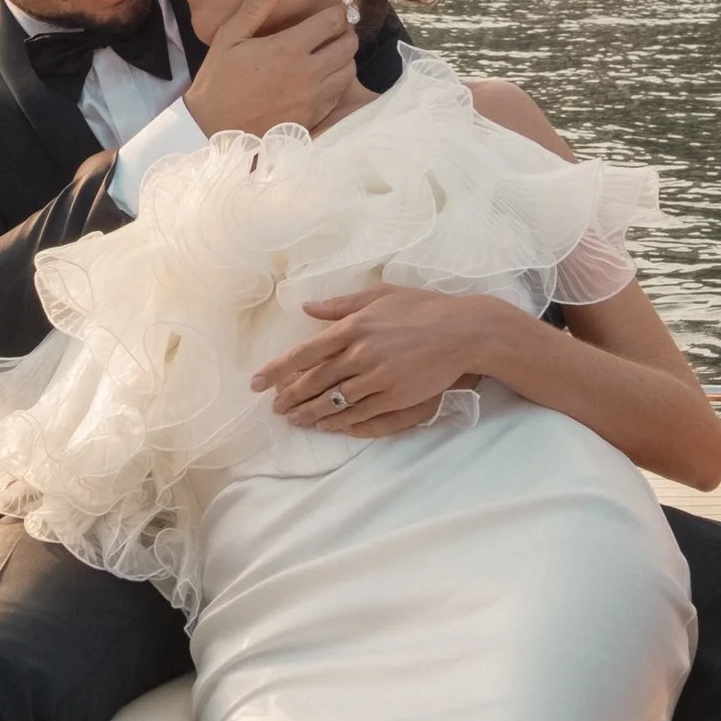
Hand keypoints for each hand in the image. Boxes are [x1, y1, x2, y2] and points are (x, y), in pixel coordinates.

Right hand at [184, 0, 360, 139]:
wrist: (216, 128)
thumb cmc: (219, 80)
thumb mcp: (229, 37)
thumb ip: (254, 8)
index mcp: (289, 47)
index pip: (333, 22)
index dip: (339, 13)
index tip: (336, 11)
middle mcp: (308, 71)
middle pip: (348, 46)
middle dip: (346, 34)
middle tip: (336, 32)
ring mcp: (313, 97)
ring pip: (349, 71)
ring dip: (345, 59)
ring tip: (332, 54)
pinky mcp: (313, 116)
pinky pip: (339, 95)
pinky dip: (338, 83)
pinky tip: (324, 79)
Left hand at [250, 286, 499, 431]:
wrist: (463, 331)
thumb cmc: (422, 308)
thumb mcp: (380, 295)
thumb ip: (340, 304)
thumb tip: (306, 307)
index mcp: (353, 326)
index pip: (304, 353)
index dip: (277, 370)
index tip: (257, 382)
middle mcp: (360, 354)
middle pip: (314, 381)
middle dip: (289, 397)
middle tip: (274, 408)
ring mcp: (377, 378)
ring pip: (333, 402)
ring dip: (309, 413)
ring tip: (293, 420)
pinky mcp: (395, 397)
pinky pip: (359, 414)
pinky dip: (338, 422)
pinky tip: (326, 425)